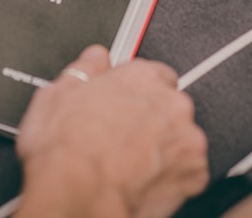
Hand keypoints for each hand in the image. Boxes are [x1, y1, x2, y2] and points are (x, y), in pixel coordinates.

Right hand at [15, 45, 208, 217]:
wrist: (77, 192)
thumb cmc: (67, 148)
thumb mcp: (57, 93)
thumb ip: (85, 68)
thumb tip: (95, 57)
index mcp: (142, 77)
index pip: (154, 74)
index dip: (136, 93)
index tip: (124, 106)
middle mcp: (171, 102)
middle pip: (170, 106)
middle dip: (152, 119)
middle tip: (123, 137)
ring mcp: (187, 138)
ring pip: (181, 138)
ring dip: (164, 147)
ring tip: (131, 162)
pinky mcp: (195, 173)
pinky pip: (188, 172)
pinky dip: (171, 176)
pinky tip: (144, 180)